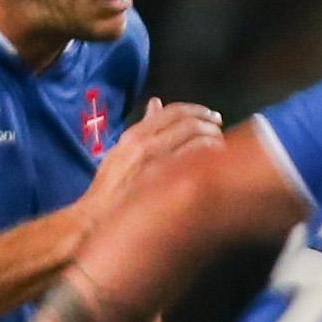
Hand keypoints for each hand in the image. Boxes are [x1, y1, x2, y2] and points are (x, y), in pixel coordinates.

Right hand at [83, 98, 223, 218]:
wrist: (101, 218)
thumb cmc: (111, 187)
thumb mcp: (121, 151)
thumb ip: (143, 127)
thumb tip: (157, 103)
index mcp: (134, 136)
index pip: (174, 111)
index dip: (198, 110)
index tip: (211, 116)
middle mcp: (147, 145)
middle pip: (191, 124)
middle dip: (212, 125)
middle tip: (220, 132)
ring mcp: (160, 164)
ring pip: (200, 141)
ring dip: (216, 142)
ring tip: (220, 149)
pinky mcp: (171, 183)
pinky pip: (201, 163)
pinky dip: (214, 160)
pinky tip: (217, 167)